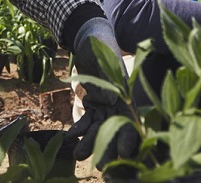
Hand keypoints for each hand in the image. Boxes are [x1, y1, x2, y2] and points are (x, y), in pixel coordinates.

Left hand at [64, 17, 138, 166]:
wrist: (89, 35)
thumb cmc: (99, 42)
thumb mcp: (103, 56)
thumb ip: (108, 77)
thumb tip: (111, 101)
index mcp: (126, 91)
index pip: (130, 118)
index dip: (128, 136)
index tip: (123, 153)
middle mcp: (119, 100)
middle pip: (114, 128)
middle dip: (107, 147)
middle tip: (100, 166)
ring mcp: (106, 102)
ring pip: (100, 127)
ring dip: (90, 141)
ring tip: (78, 155)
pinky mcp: (94, 102)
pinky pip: (88, 119)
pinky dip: (80, 128)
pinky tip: (70, 137)